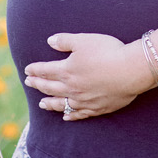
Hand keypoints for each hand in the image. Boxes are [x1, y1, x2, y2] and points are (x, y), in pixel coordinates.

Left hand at [24, 33, 153, 120]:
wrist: (130, 71)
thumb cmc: (107, 52)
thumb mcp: (84, 40)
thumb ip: (65, 41)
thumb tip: (49, 41)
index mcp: (67, 70)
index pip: (45, 70)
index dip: (35, 70)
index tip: (27, 70)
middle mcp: (72, 87)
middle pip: (50, 87)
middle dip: (38, 85)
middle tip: (29, 84)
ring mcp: (83, 100)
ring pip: (61, 104)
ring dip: (49, 103)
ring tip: (41, 104)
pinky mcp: (96, 108)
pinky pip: (78, 114)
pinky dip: (70, 116)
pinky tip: (66, 117)